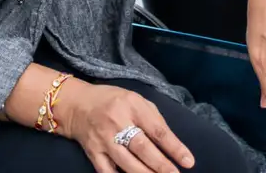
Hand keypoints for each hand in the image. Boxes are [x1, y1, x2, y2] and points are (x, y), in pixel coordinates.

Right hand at [54, 80, 194, 172]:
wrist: (76, 104)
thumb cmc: (113, 101)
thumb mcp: (136, 100)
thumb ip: (154, 119)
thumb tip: (172, 144)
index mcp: (132, 106)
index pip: (157, 130)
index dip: (174, 147)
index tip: (188, 161)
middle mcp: (117, 122)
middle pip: (142, 148)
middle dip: (161, 165)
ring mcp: (103, 139)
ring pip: (127, 163)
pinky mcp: (93, 152)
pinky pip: (107, 171)